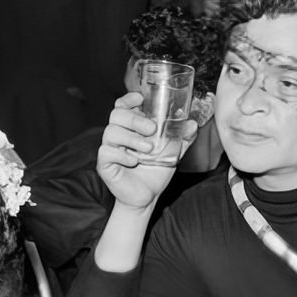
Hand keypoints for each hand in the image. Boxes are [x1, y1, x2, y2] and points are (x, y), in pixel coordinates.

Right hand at [96, 91, 197, 210]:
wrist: (148, 197)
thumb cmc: (155, 172)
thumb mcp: (172, 152)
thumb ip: (181, 138)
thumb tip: (192, 124)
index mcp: (131, 128)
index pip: (123, 106)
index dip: (129, 99)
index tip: (141, 99)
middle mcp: (118, 135)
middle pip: (117, 115)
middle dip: (135, 119)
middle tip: (151, 129)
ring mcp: (109, 148)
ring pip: (111, 132)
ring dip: (131, 138)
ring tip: (148, 149)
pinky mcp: (104, 163)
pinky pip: (106, 152)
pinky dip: (121, 155)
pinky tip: (134, 161)